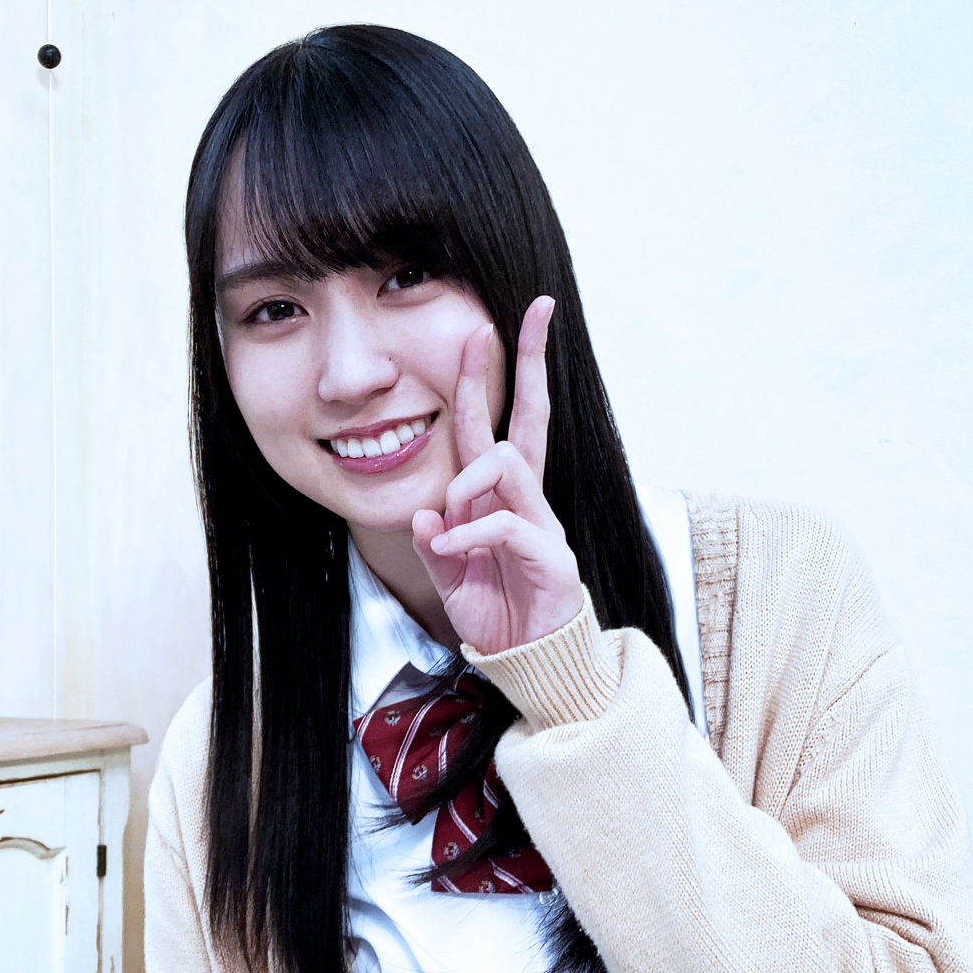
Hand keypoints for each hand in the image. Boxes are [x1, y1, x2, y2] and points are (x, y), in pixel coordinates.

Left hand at [412, 296, 584, 654]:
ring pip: (507, 462)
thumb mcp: (449, 575)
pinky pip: (504, 521)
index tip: (494, 323)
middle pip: (530, 415)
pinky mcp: (551, 554)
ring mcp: (543, 521)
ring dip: (467, 482)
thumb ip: (434, 542)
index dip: (496, 376)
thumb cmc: (495, 612)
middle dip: (530, 360)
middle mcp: (527, 497)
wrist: (528, 661)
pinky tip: (455, 551)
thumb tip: (422, 514)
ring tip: (451, 521)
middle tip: (536, 310)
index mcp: (500, 495)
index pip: (498, 423)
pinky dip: (471, 532)